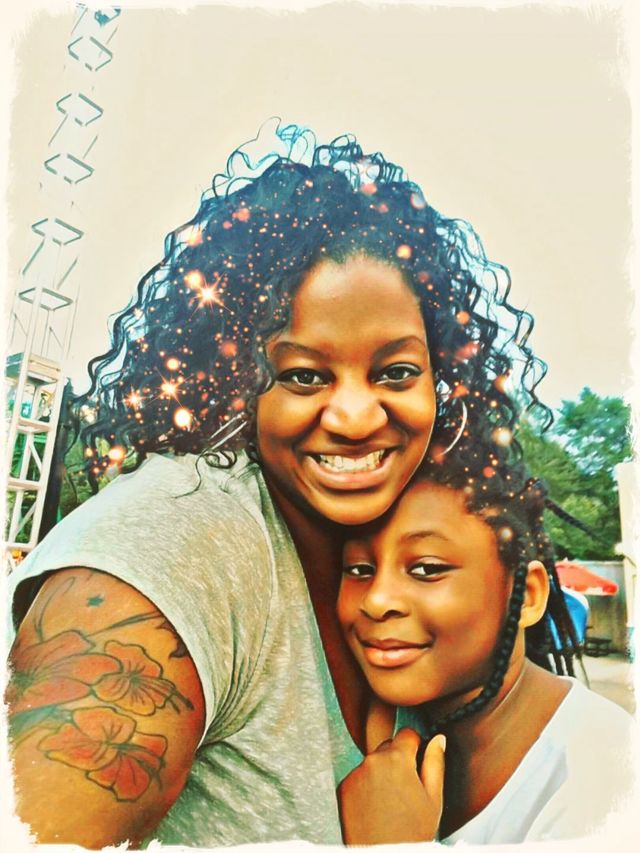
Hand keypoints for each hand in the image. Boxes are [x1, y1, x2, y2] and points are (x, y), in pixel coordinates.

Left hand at [338, 728, 445, 844]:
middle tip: (406, 790)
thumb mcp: (433, 799)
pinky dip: (366, 786)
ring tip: (391, 803)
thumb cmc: (412, 834)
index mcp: (397, 758)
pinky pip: (359, 777)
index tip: (417, 763)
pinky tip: (375, 808)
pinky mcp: (343, 787)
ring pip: (373, 762)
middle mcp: (372, 760)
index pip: (407, 733)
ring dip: (381, 773)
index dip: (416, 746)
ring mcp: (355, 773)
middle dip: (398, 760)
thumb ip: (435, 763)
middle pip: (388, 747)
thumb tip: (438, 739)